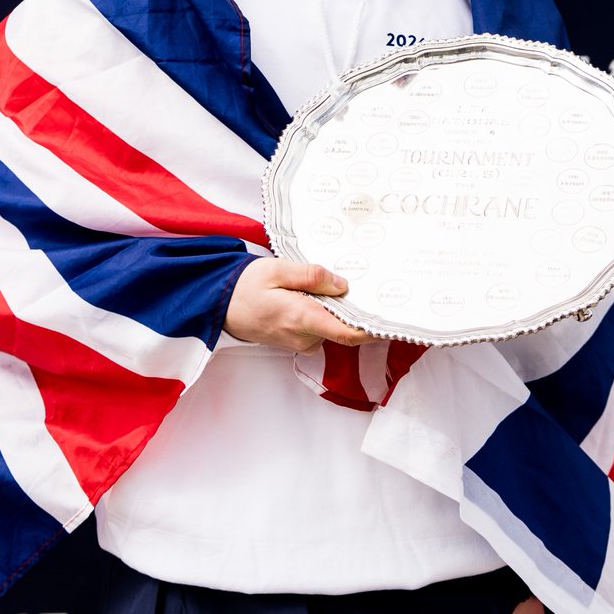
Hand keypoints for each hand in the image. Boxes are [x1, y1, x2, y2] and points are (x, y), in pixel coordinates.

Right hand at [223, 257, 380, 352]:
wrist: (219, 306)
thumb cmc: (246, 286)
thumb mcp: (277, 270)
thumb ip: (311, 277)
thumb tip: (342, 285)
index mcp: (301, 318)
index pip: (347, 333)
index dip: (373, 331)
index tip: (394, 322)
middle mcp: (304, 336)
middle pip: (344, 329)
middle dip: (358, 310)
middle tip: (374, 286)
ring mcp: (300, 342)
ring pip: (333, 328)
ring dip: (339, 310)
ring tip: (341, 284)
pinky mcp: (297, 341)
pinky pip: (321, 329)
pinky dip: (326, 314)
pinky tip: (322, 295)